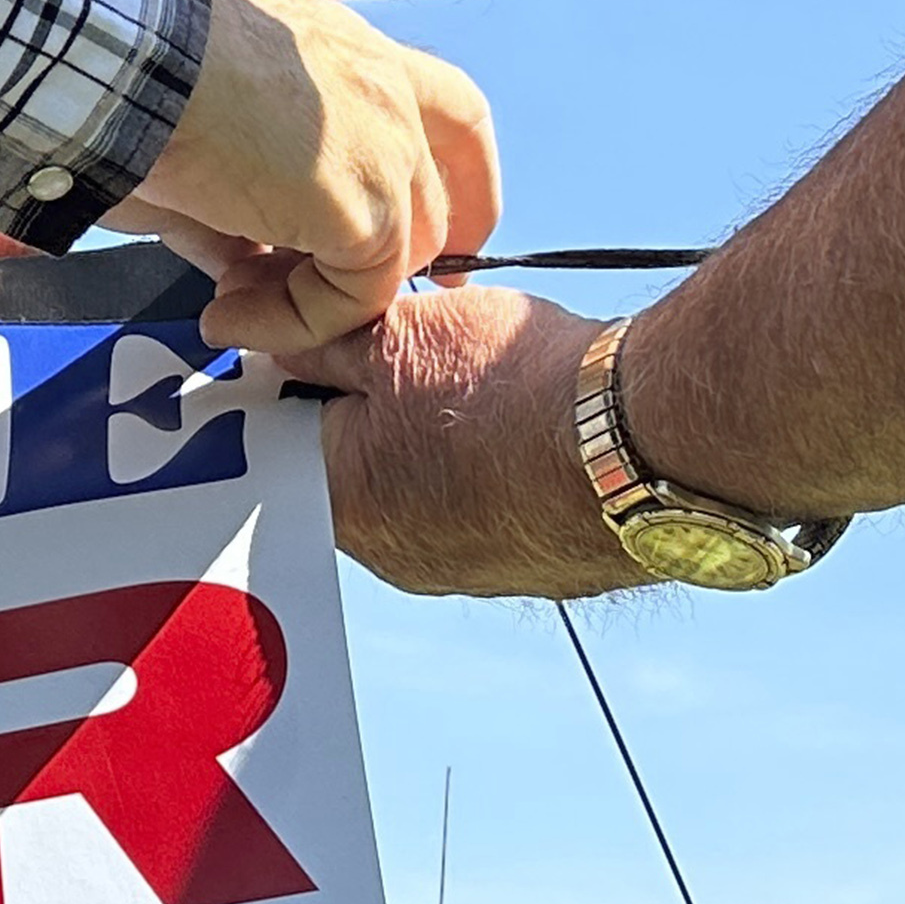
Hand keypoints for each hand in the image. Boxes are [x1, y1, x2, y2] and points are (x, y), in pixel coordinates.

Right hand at [124, 0, 501, 356]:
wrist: (129, 60)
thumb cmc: (138, 70)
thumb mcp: (208, 129)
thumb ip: (243, 195)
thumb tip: (239, 260)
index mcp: (351, 53)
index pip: (450, 113)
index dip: (463, 181)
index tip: (448, 241)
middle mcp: (386, 90)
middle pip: (434, 200)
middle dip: (391, 266)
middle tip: (301, 303)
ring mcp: (388, 150)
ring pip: (397, 257)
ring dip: (318, 298)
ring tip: (232, 304)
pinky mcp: (368, 212)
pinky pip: (352, 298)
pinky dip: (292, 324)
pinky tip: (227, 315)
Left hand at [292, 285, 641, 596]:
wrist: (637, 444)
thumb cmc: (513, 391)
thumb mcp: (396, 335)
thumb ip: (317, 341)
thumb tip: (267, 334)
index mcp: (337, 503)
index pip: (277, 433)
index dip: (295, 372)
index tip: (321, 336)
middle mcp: (390, 557)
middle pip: (347, 462)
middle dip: (363, 401)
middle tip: (403, 347)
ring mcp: (462, 570)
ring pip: (416, 482)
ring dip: (426, 431)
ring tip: (473, 379)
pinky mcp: (525, 564)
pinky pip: (481, 502)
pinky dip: (485, 458)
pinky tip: (516, 414)